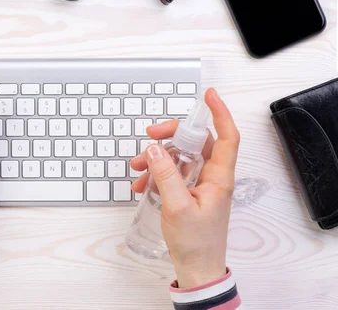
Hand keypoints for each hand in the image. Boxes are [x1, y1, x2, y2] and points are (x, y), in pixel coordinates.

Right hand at [130, 88, 239, 287]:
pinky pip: (172, 172)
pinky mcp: (188, 192)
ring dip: (157, 157)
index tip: (208, 96)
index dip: (220, 113)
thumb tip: (156, 149)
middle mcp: (211, 177)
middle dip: (172, 135)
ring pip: (180, 156)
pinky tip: (141, 185)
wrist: (196, 268)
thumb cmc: (195, 242)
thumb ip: (166, 175)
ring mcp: (199, 184)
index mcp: (218, 178)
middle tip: (150, 136)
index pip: (227, 137)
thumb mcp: (177, 207)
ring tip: (137, 168)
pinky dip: (156, 174)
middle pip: (196, 142)